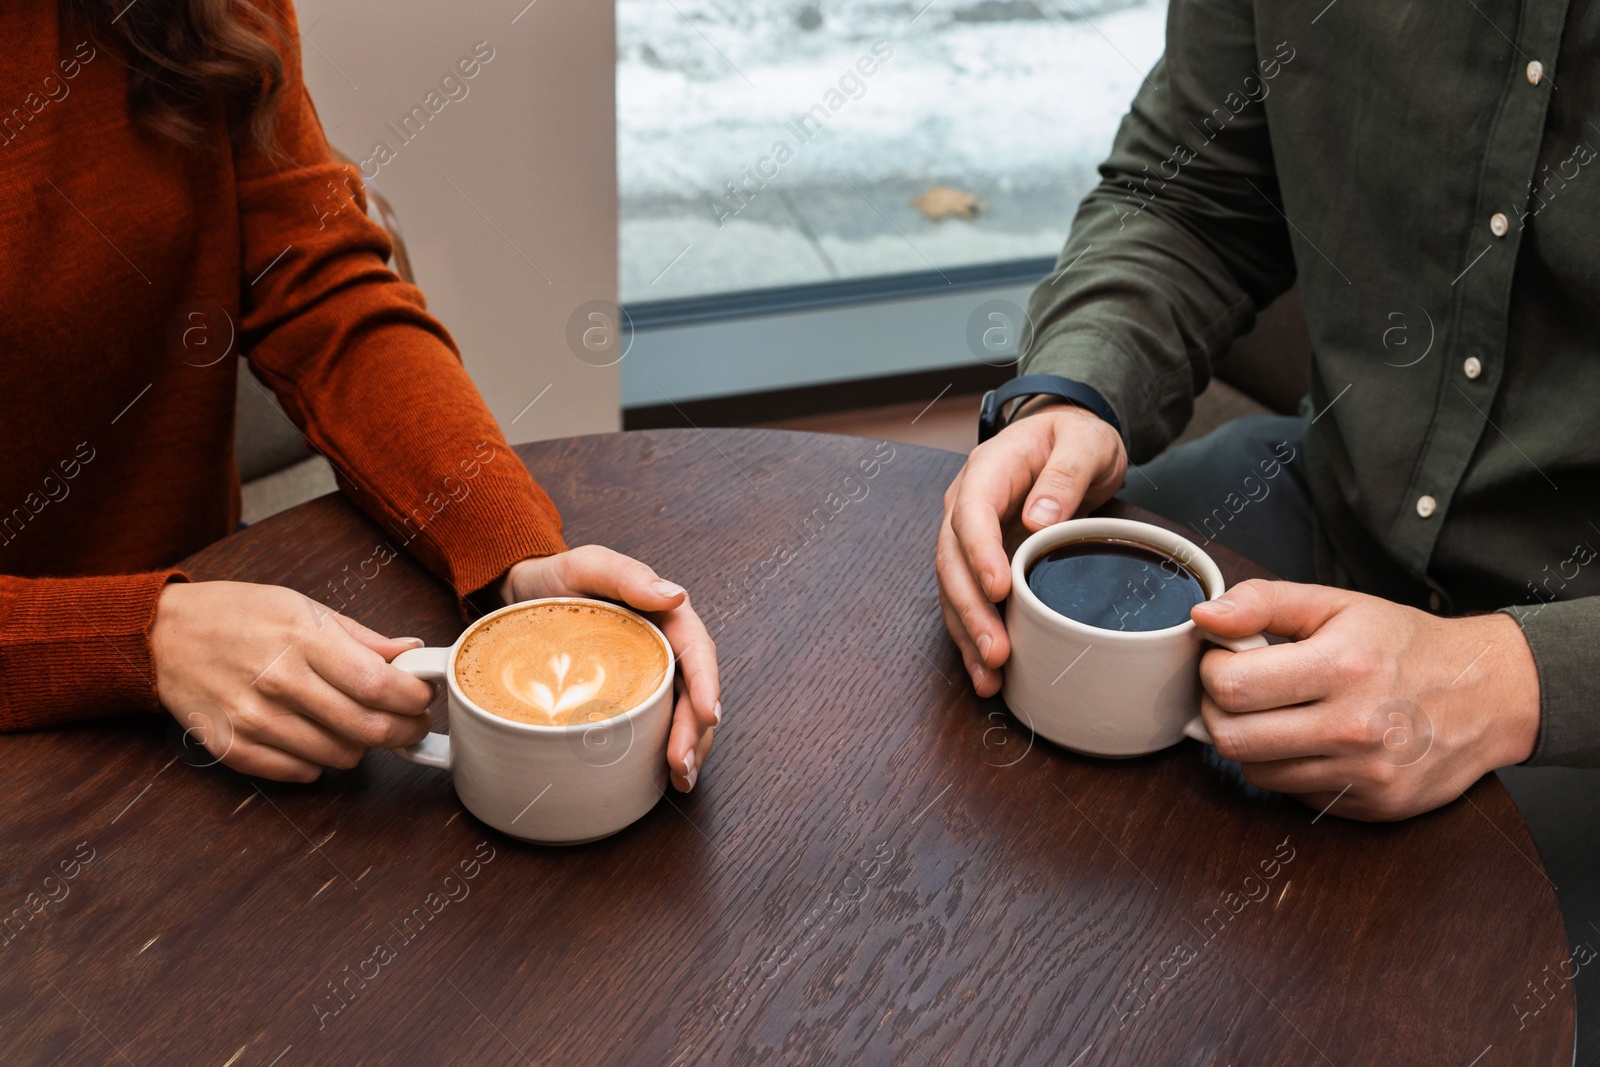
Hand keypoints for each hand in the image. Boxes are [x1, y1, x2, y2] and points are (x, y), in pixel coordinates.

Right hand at [152, 582, 434, 781]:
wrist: (162, 635)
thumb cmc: (237, 614)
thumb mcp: (301, 607)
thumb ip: (360, 637)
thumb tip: (411, 652)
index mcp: (303, 639)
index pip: (378, 684)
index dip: (414, 699)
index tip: (424, 698)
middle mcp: (280, 682)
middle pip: (367, 729)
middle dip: (404, 731)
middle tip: (411, 724)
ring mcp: (254, 719)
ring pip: (339, 756)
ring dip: (361, 746)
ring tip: (357, 725)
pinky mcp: (233, 747)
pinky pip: (300, 773)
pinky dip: (319, 761)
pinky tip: (316, 737)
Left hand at [501, 545, 719, 792]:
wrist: (522, 595)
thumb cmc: (556, 578)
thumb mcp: (588, 565)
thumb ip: (627, 576)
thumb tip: (677, 596)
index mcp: (665, 615)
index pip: (697, 651)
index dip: (707, 684)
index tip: (709, 715)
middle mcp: (664, 647)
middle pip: (693, 691)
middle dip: (696, 730)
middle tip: (683, 763)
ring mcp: (649, 674)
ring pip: (682, 712)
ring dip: (689, 747)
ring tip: (681, 778)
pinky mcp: (630, 695)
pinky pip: (655, 723)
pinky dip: (663, 750)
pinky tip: (665, 776)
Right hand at [936, 401, 1127, 695]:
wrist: (1067, 438)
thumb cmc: (1076, 437)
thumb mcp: (1085, 443)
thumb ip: (1065, 474)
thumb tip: (1038, 519)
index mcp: (987, 470)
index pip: (970, 514)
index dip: (979, 553)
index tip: (998, 588)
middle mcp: (965, 505)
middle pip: (952, 560)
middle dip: (970, 609)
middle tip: (997, 651)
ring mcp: (969, 536)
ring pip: (953, 588)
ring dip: (968, 633)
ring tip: (989, 676)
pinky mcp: (981, 561)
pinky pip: (969, 600)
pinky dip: (974, 636)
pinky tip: (988, 672)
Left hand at [1192, 579, 1540, 820]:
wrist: (1489, 694)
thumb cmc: (1406, 644)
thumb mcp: (1338, 605)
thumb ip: (1264, 603)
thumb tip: (1204, 617)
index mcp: (1342, 667)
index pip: (1230, 686)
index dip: (1211, 670)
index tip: (1225, 658)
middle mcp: (1354, 727)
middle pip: (1232, 738)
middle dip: (1218, 710)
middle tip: (1238, 690)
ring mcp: (1365, 774)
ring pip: (1257, 772)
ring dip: (1251, 742)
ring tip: (1277, 713)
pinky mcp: (1374, 807)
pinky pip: (1295, 795)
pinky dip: (1289, 769)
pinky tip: (1311, 741)